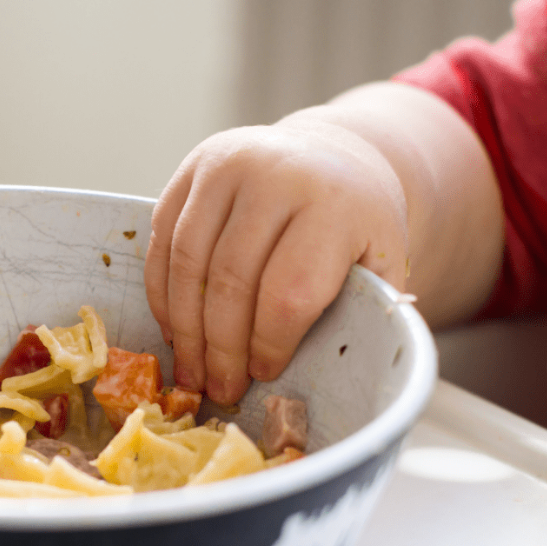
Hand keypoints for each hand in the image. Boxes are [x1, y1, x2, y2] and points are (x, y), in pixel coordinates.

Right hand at [145, 112, 409, 404]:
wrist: (328, 156)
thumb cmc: (352, 223)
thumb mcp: (383, 259)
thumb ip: (370, 310)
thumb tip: (348, 378)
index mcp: (332, 203)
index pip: (289, 292)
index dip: (270, 344)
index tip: (264, 374)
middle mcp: (275, 174)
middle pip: (230, 281)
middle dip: (221, 349)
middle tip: (219, 389)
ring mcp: (226, 166)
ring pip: (188, 263)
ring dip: (185, 329)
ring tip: (192, 370)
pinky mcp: (191, 169)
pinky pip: (163, 242)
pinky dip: (163, 294)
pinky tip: (175, 329)